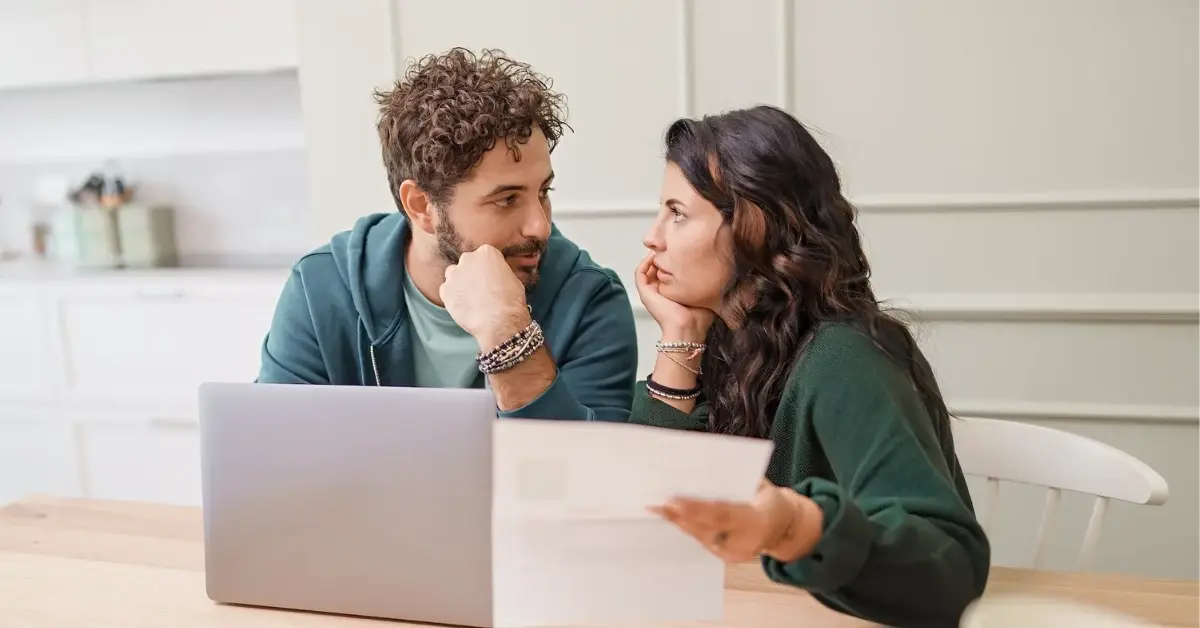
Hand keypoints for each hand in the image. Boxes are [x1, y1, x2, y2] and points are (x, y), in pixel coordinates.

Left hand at [441, 245, 529, 345]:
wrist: (499, 321)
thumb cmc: (511, 300)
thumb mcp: (513, 278)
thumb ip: (499, 272)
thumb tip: (496, 276)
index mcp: (486, 252)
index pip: (485, 255)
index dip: (488, 268)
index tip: (491, 277)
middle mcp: (467, 259)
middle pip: (467, 262)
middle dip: (472, 272)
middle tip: (480, 288)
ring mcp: (454, 274)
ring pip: (454, 275)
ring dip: (460, 282)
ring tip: (470, 298)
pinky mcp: (445, 290)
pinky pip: (446, 290)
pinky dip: (452, 297)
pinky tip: (463, 306)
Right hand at [635, 253, 713, 341]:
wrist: (688, 327)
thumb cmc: (698, 317)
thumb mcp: (703, 294)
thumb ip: (704, 282)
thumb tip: (717, 270)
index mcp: (672, 292)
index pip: (668, 271)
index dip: (673, 260)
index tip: (682, 250)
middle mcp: (660, 291)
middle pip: (656, 268)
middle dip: (662, 255)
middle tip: (670, 245)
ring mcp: (651, 291)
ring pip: (647, 269)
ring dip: (653, 257)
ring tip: (661, 248)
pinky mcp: (645, 292)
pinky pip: (640, 273)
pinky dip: (645, 262)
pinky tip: (654, 256)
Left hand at [650, 480, 817, 563]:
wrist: (784, 526)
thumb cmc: (768, 499)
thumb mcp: (759, 485)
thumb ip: (734, 483)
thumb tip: (700, 473)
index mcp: (758, 520)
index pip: (722, 514)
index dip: (697, 508)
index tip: (674, 500)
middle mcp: (747, 542)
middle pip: (707, 528)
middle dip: (681, 516)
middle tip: (658, 504)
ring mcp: (736, 553)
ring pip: (701, 536)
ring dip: (678, 522)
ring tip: (658, 509)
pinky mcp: (727, 557)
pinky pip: (703, 541)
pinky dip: (686, 528)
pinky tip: (671, 518)